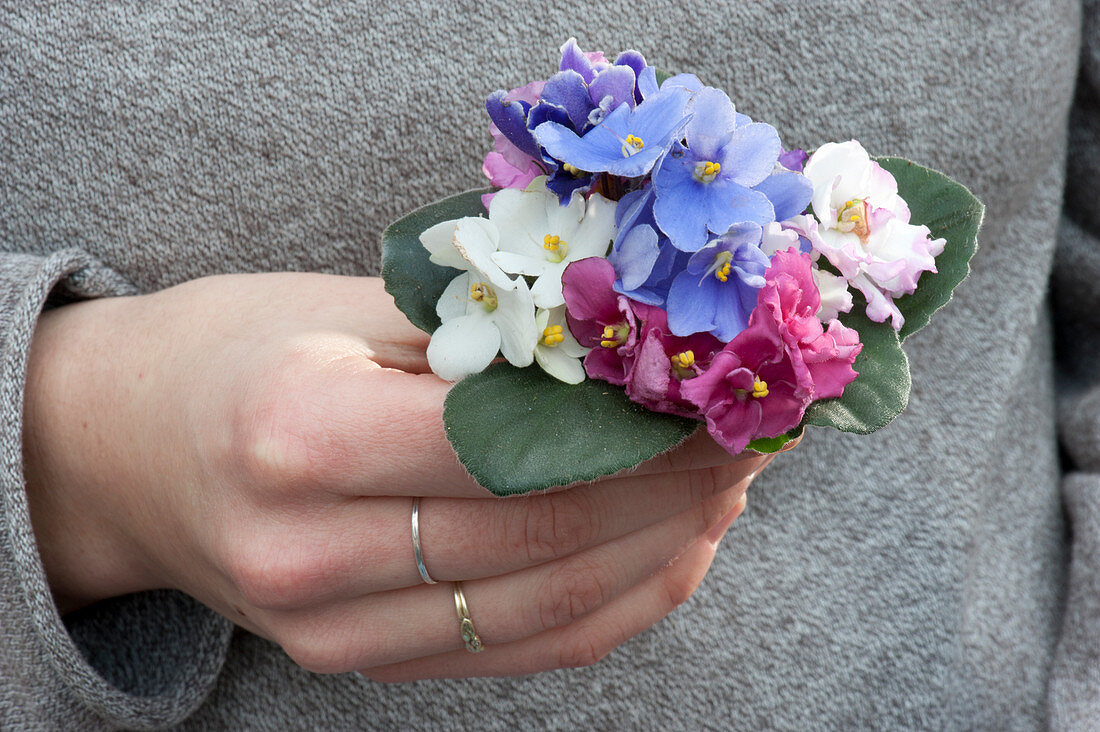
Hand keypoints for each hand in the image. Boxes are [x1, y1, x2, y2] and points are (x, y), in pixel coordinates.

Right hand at [23, 273, 773, 678]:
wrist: (134, 450)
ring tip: (729, 491)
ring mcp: (331, 630)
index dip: (637, 428)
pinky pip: (520, 650)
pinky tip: (672, 551)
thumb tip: (636, 353)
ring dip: (660, 550)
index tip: (721, 394)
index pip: (511, 443)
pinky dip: (612, 603)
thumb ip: (487, 335)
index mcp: (297, 433)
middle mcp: (307, 552)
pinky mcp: (360, 663)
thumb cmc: (240, 353)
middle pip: (541, 533)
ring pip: (546, 610)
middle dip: (672, 488)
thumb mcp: (347, 308)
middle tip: (752, 436)